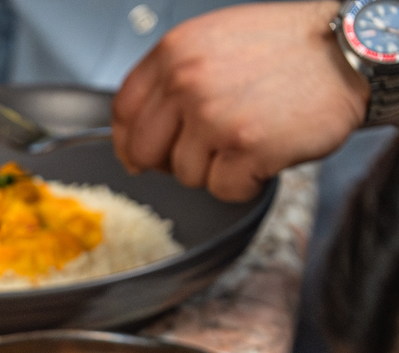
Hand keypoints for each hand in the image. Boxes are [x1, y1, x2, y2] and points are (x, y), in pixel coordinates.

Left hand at [112, 0, 366, 201]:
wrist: (352, 53)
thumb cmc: (290, 48)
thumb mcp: (217, 41)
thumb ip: (174, 78)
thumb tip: (136, 130)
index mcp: (175, 52)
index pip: (122, 111)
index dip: (129, 140)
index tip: (141, 153)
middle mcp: (187, 81)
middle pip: (145, 151)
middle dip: (172, 160)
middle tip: (209, 148)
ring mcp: (214, 115)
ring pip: (185, 174)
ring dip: (217, 168)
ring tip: (251, 136)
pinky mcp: (244, 147)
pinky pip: (223, 190)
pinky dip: (246, 182)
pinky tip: (267, 153)